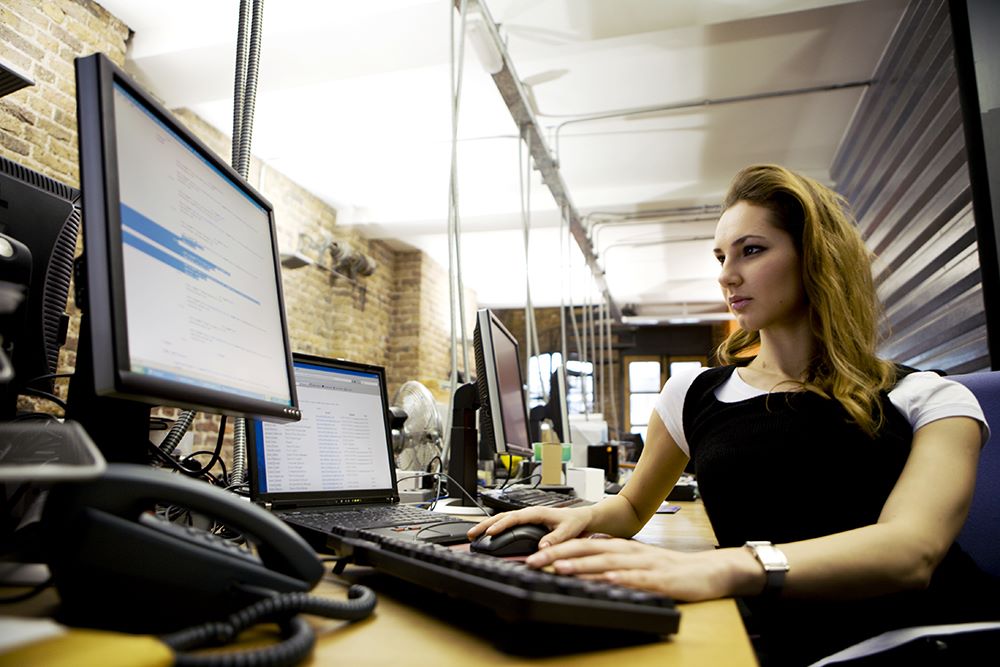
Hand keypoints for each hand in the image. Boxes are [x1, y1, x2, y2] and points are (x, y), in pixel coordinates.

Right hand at [466, 505, 593, 548]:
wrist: (581, 518)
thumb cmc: (574, 522)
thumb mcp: (568, 531)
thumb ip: (555, 539)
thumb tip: (542, 547)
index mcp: (537, 512)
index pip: (515, 517)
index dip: (501, 524)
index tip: (490, 532)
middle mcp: (530, 512)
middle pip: (503, 516)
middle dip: (485, 524)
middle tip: (472, 534)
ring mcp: (527, 516)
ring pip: (502, 518)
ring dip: (487, 525)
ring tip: (473, 534)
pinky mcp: (526, 521)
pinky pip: (507, 522)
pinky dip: (495, 527)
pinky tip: (486, 534)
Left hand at [525, 538, 749, 601]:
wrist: (706, 572)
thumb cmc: (670, 571)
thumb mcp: (636, 564)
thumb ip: (613, 565)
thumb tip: (584, 569)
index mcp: (622, 549)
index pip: (584, 545)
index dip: (558, 548)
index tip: (535, 554)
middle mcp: (628, 553)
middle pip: (588, 550)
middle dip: (558, 554)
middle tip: (533, 560)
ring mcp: (642, 565)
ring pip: (605, 562)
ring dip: (579, 564)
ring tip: (556, 567)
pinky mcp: (657, 579)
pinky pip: (633, 577)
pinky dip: (615, 577)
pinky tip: (600, 579)